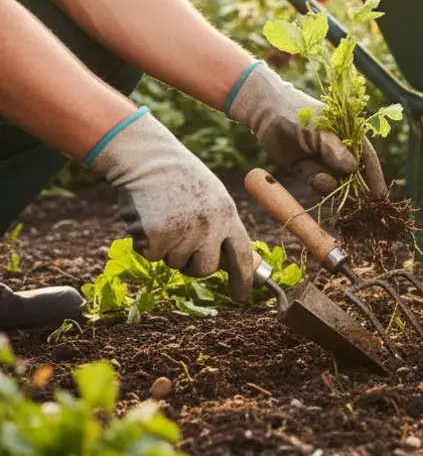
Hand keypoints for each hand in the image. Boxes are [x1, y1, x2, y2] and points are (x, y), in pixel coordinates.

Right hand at [87, 108, 255, 301]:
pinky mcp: (158, 237)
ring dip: (166, 249)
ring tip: (163, 217)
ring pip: (175, 264)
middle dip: (192, 265)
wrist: (147, 158)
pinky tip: (148, 218)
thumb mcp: (211, 198)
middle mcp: (210, 226)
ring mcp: (185, 232)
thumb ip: (220, 226)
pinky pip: (152, 256)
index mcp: (228, 214)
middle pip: (205, 269)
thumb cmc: (178, 178)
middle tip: (180, 243)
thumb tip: (229, 262)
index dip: (244, 279)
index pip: (242, 255)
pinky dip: (146, 243)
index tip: (242, 297)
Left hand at [224, 61, 387, 199]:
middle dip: (356, 188)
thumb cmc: (298, 113)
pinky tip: (315, 178)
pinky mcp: (306, 168)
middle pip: (353, 174)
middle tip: (360, 204)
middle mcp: (338, 150)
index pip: (367, 158)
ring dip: (333, 186)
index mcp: (349, 136)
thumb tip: (353, 169)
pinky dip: (318, 184)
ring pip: (334, 181)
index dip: (374, 176)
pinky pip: (317, 182)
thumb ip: (334, 149)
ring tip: (320, 178)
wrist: (266, 111)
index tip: (380, 196)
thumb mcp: (317, 129)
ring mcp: (322, 160)